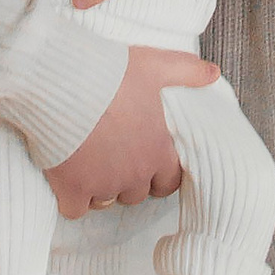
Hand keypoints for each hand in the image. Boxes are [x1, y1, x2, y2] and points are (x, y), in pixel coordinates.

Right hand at [42, 45, 219, 217]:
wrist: (61, 82)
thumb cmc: (110, 73)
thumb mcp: (155, 65)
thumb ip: (187, 72)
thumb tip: (213, 74)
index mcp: (159, 150)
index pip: (170, 181)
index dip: (158, 172)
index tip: (145, 158)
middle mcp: (135, 173)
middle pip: (137, 193)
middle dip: (128, 179)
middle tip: (113, 156)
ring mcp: (103, 184)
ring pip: (106, 201)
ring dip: (100, 188)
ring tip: (89, 161)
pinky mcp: (72, 189)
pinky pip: (75, 209)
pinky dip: (71, 198)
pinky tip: (67, 176)